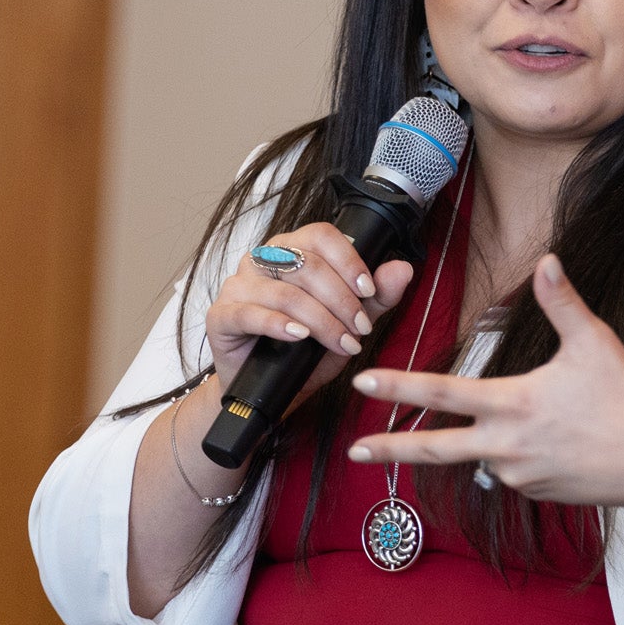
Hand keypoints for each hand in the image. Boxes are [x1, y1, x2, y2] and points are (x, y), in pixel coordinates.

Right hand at [205, 222, 416, 407]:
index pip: (321, 236)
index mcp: (292, 249)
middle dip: (342, 300)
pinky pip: (250, 314)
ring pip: (285, 292)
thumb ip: (378, 296)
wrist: (273, 388)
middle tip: (361, 329)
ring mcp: (238, 286)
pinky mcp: (221, 315)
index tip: (369, 291)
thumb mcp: (350, 322)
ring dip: (322, 321)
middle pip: (307, 264)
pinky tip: (300, 337)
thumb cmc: (307, 350)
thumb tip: (403, 268)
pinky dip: (279, 325)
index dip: (349, 262)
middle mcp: (262, 260)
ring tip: (343, 343)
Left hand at [347, 254, 623, 511]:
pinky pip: (514, 471)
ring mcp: (520, 474)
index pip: (441, 394)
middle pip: (434, 449)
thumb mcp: (593, 343)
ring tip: (548, 425)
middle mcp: (506, 446)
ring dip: (491, 440)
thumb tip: (547, 262)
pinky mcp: (537, 493)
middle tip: (355, 450)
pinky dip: (521, 455)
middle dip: (390, 449)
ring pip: (485, 455)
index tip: (362, 384)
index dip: (398, 387)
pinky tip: (559, 443)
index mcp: (512, 404)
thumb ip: (561, 303)